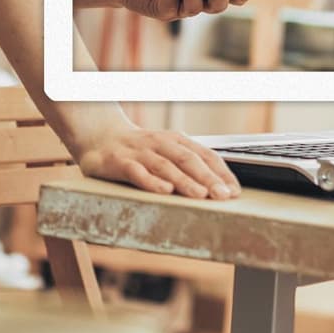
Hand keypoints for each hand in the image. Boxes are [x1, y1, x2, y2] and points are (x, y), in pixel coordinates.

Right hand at [76, 125, 240, 199]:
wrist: (98, 136)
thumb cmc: (138, 149)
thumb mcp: (165, 151)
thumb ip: (187, 165)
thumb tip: (221, 186)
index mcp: (175, 140)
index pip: (204, 155)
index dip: (221, 172)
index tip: (235, 191)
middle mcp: (159, 143)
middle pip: (188, 159)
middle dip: (208, 178)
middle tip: (224, 195)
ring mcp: (139, 152)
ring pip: (165, 166)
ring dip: (184, 181)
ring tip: (201, 195)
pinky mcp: (119, 162)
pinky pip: (136, 172)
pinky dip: (151, 181)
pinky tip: (164, 191)